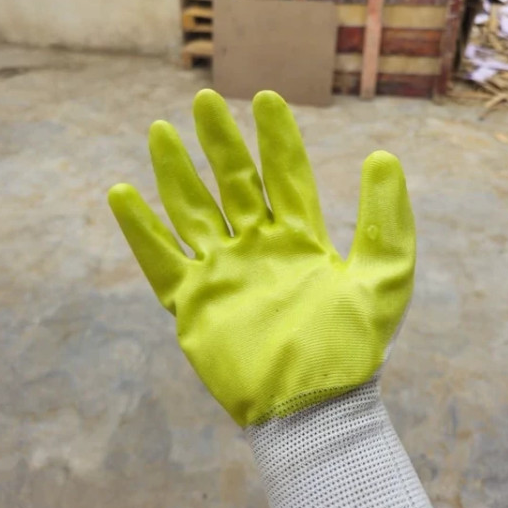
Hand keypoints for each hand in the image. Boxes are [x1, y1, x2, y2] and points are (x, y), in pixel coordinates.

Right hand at [108, 89, 414, 427]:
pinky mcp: (193, 302)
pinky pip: (160, 259)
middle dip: (220, 142)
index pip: (286, 175)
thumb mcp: (384, 278)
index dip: (277, 137)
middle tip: (204, 100)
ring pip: (193, 211)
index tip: (267, 98)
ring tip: (160, 131)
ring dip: (175, 173)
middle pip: (234, 183)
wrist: (314, 409)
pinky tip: (122, 194)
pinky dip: (140, 229)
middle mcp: (259, 248)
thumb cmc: (351, 347)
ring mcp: (223, 272)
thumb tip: (383, 156)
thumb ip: (385, 219)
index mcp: (301, 239)